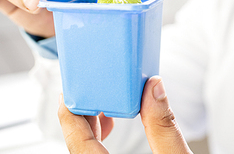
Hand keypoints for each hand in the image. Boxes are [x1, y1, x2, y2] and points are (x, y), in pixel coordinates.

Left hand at [58, 76, 192, 153]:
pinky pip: (93, 152)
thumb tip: (155, 86)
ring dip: (91, 122)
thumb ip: (164, 126)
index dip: (68, 108)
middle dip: (83, 110)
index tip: (70, 86)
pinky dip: (98, 135)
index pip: (75, 136)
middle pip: (76, 140)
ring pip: (84, 147)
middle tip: (91, 85)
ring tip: (105, 102)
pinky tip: (111, 122)